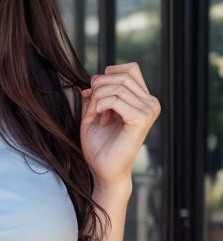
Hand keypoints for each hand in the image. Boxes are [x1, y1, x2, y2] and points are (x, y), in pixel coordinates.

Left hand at [79, 62, 160, 189]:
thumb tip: (96, 76)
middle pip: (123, 75)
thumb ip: (97, 93)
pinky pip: (117, 99)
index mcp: (143, 100)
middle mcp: (150, 103)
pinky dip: (101, 104)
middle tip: (90, 103)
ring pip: (118, 86)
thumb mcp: (94, 112)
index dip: (109, 74)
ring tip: (94, 113)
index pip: (130, 69)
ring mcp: (149, 111)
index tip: (93, 91)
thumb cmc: (100, 146)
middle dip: (100, 86)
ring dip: (98, 97)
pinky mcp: (141, 119)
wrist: (104, 170)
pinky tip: (98, 115)